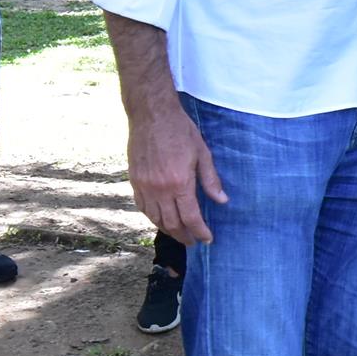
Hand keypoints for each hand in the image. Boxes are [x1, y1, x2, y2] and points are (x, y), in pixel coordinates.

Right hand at [127, 101, 226, 244]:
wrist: (151, 114)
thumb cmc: (180, 130)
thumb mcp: (202, 153)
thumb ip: (210, 179)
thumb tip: (222, 201)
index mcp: (179, 182)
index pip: (190, 217)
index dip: (200, 231)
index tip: (207, 239)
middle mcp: (160, 189)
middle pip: (172, 223)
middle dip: (184, 235)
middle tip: (193, 241)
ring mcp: (144, 186)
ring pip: (155, 218)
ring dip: (168, 230)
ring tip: (178, 234)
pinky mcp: (134, 180)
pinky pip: (142, 206)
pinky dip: (152, 217)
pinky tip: (159, 219)